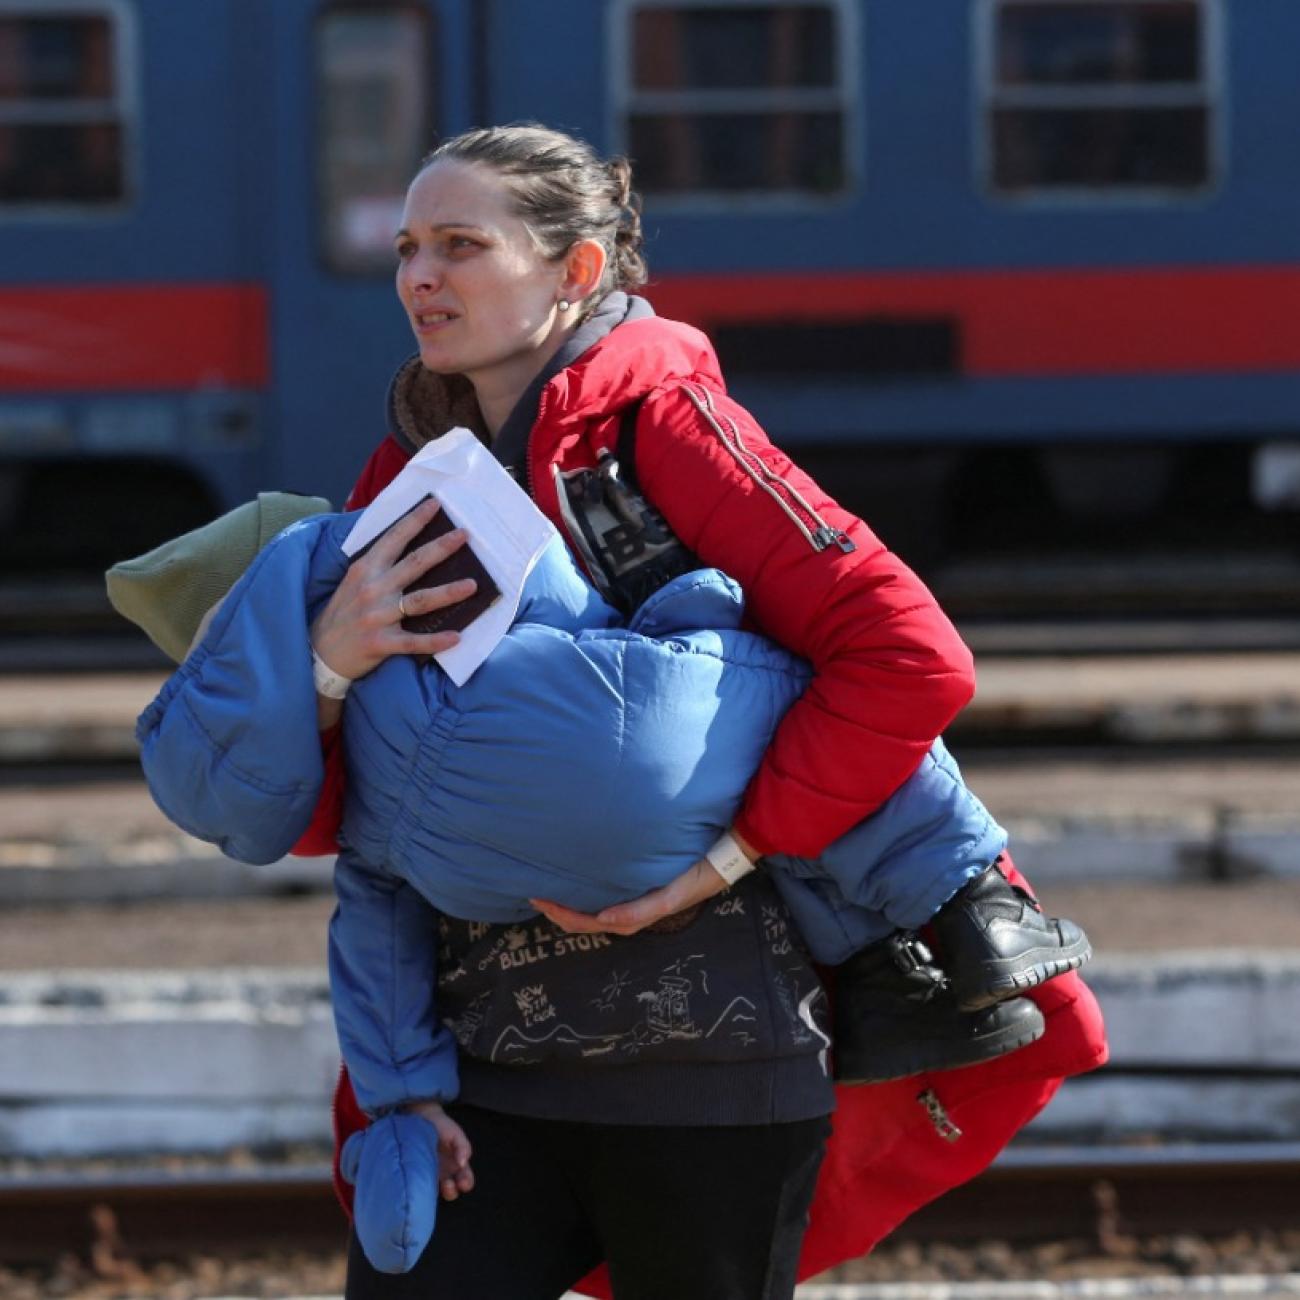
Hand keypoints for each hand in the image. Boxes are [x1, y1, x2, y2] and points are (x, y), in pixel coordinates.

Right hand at [310, 497, 476, 682]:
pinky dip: (435, 641)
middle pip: (414, 564)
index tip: (436, 504)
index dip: (415, 520)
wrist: (318, 653)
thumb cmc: (343, 613)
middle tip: (465, 535)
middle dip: (441, 548)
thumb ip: (377, 565)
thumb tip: (408, 544)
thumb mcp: (353, 581)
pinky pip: (413, 642)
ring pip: (419, 601)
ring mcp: (376, 616)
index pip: (393, 539)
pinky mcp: (380, 643)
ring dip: (448, 592)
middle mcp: (372, 589)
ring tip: (472, 585)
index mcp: (365, 569)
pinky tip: (456, 637)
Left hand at [402, 1099, 474, 1200]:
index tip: (462, 1181)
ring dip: (437, 1191)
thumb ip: (463, 1146)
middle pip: (452, 1191)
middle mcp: (446, 1174)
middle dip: (451, 1191)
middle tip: (448, 1184)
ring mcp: (431, 1175)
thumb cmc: (442, 1127)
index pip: (466, 1180)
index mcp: (458, 1165)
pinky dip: (423, 1188)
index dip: (465, 1183)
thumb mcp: (456, 1134)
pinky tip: (422, 1183)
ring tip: (435, 1185)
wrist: (422, 1118)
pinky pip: (422, 1185)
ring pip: (437, 1191)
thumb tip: (463, 1163)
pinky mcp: (417, 1174)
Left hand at [531, 857, 730, 936]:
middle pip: (591, 919)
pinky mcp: (645, 883)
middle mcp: (635, 908)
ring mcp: (640, 897)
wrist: (724, 855)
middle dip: (562, 912)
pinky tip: (580, 884)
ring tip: (550, 893)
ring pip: (598, 909)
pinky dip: (591, 893)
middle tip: (535, 896)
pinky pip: (611, 893)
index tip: (542, 901)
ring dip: (573, 905)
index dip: (566, 916)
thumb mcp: (671, 896)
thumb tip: (604, 920)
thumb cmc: (697, 876)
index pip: (594, 922)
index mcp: (638, 914)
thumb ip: (641, 910)